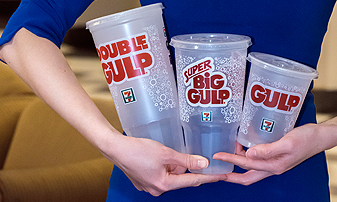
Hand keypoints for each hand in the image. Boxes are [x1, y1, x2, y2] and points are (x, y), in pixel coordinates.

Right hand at [107, 135, 226, 195]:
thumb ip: (186, 160)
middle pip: (181, 179)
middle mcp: (157, 189)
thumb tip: (203, 164)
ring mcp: (149, 186)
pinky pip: (161, 174)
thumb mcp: (166, 153)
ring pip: (171, 175)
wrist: (115, 148)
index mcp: (164, 184)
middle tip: (196, 156)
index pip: (192, 181)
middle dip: (187, 167)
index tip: (221, 176)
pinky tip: (162, 155)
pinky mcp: (144, 181)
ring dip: (174, 165)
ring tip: (169, 152)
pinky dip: (165, 166)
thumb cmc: (137, 150)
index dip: (209, 177)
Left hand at [212, 123, 323, 185]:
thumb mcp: (287, 142)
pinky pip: (259, 160)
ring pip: (253, 168)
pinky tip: (245, 146)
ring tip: (229, 152)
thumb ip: (268, 149)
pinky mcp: (278, 156)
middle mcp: (273, 167)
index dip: (230, 161)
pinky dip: (249, 156)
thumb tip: (248, 154)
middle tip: (218, 169)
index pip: (247, 165)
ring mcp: (276, 163)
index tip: (218, 156)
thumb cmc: (307, 139)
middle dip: (232, 174)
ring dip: (240, 163)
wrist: (321, 136)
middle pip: (247, 176)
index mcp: (274, 166)